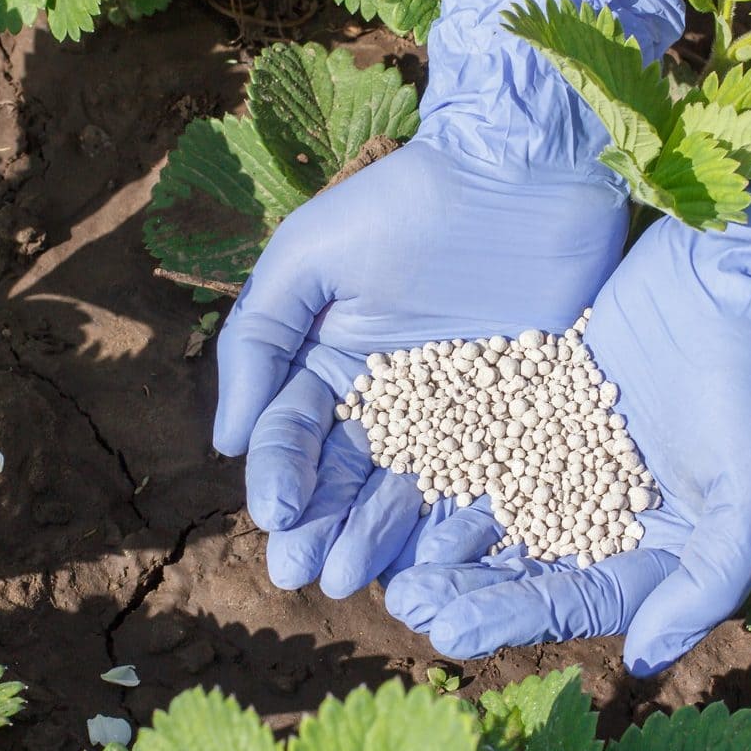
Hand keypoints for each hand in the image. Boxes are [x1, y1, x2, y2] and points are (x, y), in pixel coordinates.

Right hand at [212, 0, 683, 597]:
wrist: (524, 170)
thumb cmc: (407, 202)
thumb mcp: (310, 256)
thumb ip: (259, 341)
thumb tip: (226, 442)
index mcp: (332, 366)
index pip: (293, 437)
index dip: (279, 478)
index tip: (275, 517)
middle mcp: (389, 402)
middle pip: (345, 479)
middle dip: (322, 528)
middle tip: (308, 577)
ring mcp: (457, 417)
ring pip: (409, 492)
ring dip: (379, 538)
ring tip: (358, 580)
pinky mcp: (521, 420)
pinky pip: (486, 483)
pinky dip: (460, 522)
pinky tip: (439, 560)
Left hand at [383, 156, 750, 674]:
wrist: (740, 274)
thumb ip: (706, 582)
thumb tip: (641, 661)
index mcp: (661, 547)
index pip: (578, 600)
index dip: (513, 619)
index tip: (449, 635)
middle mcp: (610, 513)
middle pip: (527, 567)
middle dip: (467, 590)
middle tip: (404, 604)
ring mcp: (572, 457)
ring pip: (498, 512)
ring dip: (446, 540)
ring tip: (392, 560)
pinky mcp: (545, 404)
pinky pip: (488, 446)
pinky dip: (449, 470)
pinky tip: (400, 484)